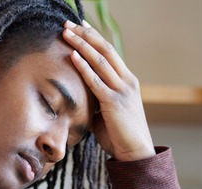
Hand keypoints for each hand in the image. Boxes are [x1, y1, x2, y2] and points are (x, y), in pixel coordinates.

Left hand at [62, 20, 154, 161]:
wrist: (136, 153)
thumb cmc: (119, 135)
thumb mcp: (107, 112)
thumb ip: (96, 100)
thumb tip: (78, 95)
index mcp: (127, 81)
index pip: (109, 52)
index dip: (94, 37)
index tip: (80, 26)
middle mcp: (127, 81)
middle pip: (105, 49)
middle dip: (85, 34)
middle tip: (69, 23)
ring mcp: (122, 90)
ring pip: (100, 60)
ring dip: (81, 44)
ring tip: (66, 33)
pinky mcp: (114, 102)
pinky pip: (96, 81)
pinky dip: (83, 67)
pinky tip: (72, 55)